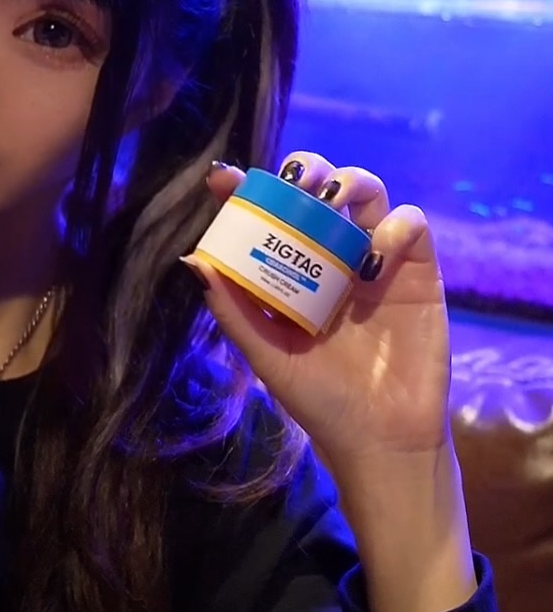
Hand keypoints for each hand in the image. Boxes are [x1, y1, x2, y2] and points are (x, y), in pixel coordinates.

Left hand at [188, 154, 451, 480]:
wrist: (381, 440)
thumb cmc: (321, 401)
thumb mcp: (268, 356)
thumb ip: (232, 311)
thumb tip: (193, 262)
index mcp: (293, 273)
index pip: (269, 216)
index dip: (247, 189)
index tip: (223, 179)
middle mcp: (333, 258)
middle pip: (320, 190)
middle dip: (306, 171)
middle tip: (294, 181)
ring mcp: (377, 261)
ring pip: (368, 194)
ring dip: (351, 182)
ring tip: (333, 199)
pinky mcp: (418, 272)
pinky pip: (411, 225)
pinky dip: (394, 226)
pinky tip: (374, 257)